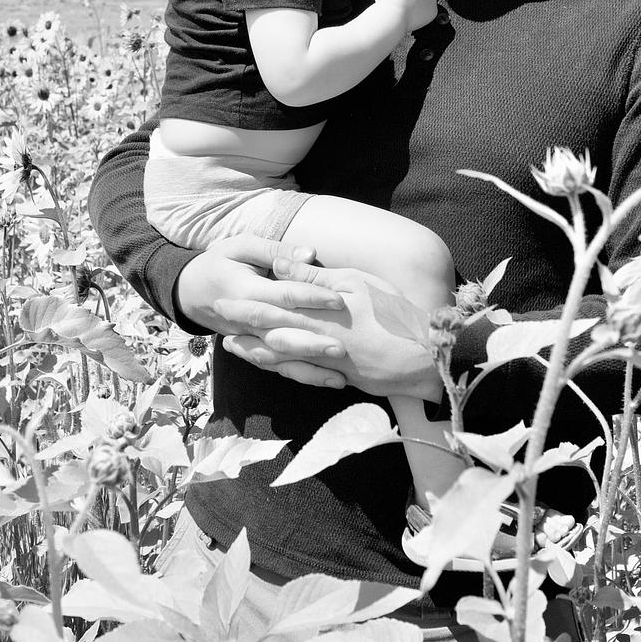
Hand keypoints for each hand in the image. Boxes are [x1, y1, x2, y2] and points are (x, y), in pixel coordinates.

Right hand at [174, 235, 352, 387]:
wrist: (190, 291)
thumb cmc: (221, 262)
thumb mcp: (241, 246)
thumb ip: (276, 251)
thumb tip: (310, 253)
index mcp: (246, 291)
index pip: (283, 295)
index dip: (310, 297)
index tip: (339, 301)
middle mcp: (246, 321)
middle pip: (281, 334)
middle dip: (311, 343)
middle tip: (341, 348)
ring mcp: (248, 340)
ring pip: (279, 358)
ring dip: (309, 369)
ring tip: (339, 378)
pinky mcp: (252, 351)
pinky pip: (277, 367)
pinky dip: (301, 376)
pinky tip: (328, 382)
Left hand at [222, 261, 443, 403]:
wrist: (422, 356)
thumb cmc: (393, 314)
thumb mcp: (356, 284)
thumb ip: (316, 277)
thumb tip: (281, 265)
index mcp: (318, 312)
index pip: (275, 305)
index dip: (247, 302)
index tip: (222, 296)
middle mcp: (316, 339)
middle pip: (270, 332)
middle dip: (242, 326)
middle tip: (217, 320)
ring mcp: (324, 361)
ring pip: (280, 356)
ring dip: (254, 350)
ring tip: (232, 345)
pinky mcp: (336, 377)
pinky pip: (300, 373)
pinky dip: (280, 368)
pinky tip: (269, 365)